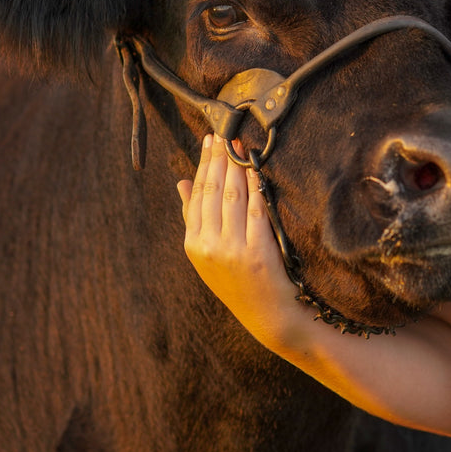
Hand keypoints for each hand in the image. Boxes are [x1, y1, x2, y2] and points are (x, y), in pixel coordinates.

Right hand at [177, 135, 303, 344]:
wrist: (269, 317)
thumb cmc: (240, 283)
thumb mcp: (208, 255)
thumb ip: (194, 217)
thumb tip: (181, 183)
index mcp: (193, 244)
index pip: (197, 194)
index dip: (203, 164)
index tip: (210, 141)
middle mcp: (208, 246)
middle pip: (213, 190)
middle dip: (219, 158)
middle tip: (224, 134)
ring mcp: (232, 250)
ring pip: (232, 196)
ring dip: (236, 166)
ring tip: (239, 146)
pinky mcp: (257, 253)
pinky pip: (255, 210)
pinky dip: (255, 187)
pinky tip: (255, 170)